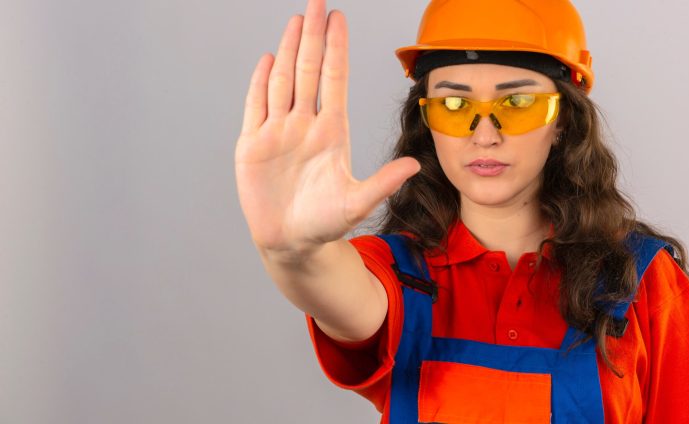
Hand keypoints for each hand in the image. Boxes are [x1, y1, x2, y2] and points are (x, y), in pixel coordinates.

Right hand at [235, 0, 419, 254]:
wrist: (291, 243)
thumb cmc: (325, 224)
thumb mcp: (356, 203)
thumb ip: (383, 182)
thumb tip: (414, 165)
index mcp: (332, 132)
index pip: (334, 79)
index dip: (336, 48)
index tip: (339, 18)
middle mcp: (305, 125)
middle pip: (308, 70)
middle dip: (313, 36)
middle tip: (317, 2)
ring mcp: (277, 132)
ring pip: (283, 81)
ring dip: (288, 50)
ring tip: (296, 20)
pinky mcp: (252, 145)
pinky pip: (255, 106)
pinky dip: (260, 83)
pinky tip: (267, 59)